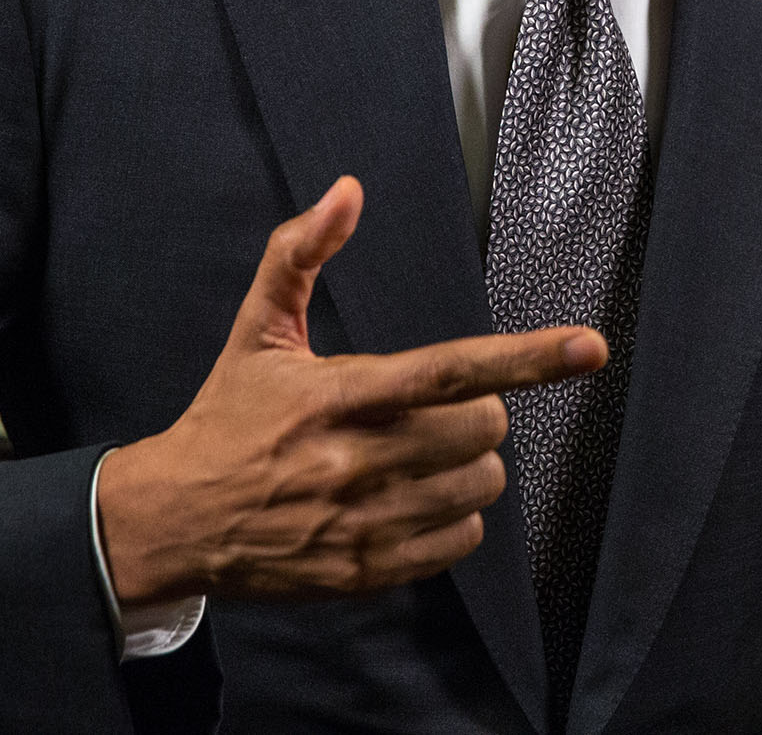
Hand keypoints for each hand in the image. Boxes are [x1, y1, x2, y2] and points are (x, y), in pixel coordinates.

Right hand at [97, 176, 604, 607]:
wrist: (173, 520)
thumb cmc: (226, 418)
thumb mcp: (255, 330)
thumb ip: (299, 252)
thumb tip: (347, 189)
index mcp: (335, 395)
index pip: (447, 372)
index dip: (525, 359)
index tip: (588, 347)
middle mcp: (352, 461)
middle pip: (479, 433)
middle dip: (481, 416)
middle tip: (443, 412)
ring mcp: (360, 522)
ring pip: (477, 489)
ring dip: (470, 467)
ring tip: (426, 456)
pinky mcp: (363, 571)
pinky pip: (458, 544)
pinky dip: (455, 520)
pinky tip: (416, 500)